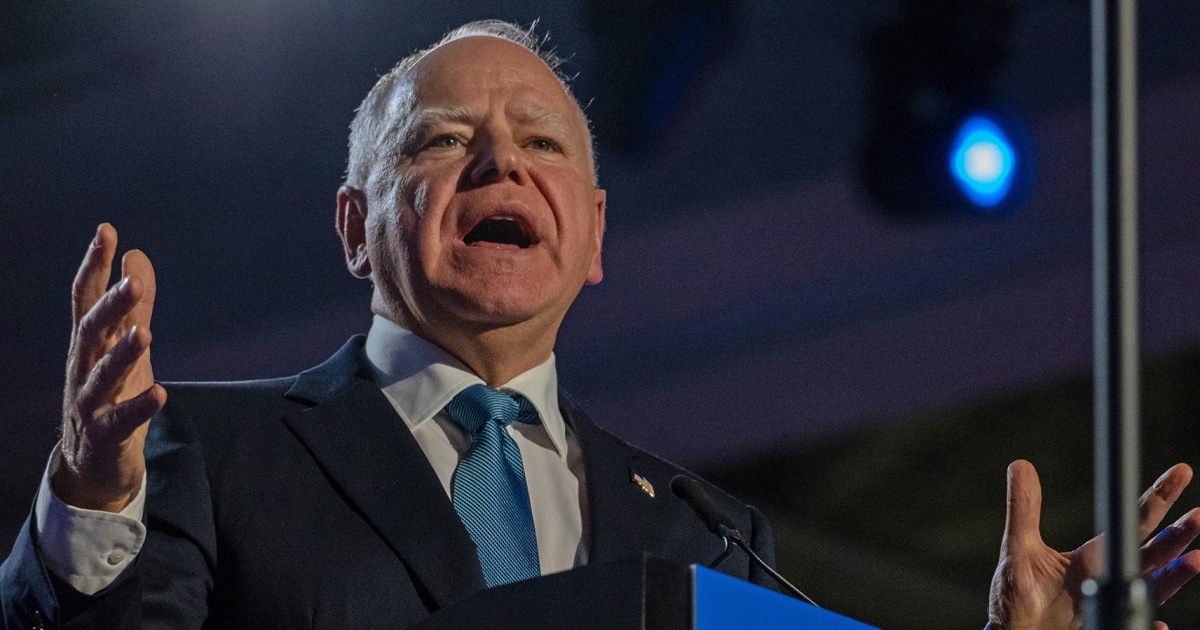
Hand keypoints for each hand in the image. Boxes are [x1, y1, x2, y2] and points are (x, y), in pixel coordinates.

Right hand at [52, 224, 165, 512]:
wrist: (92, 464)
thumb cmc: (110, 395)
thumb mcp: (124, 345)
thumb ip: (136, 304)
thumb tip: (137, 256)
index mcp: (88, 344)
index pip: (84, 299)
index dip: (94, 265)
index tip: (107, 231)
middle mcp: (83, 368)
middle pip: (91, 332)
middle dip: (110, 306)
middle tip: (132, 283)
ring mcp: (91, 403)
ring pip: (101, 375)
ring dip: (122, 354)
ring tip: (145, 334)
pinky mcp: (105, 435)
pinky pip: (119, 421)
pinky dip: (138, 407)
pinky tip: (159, 394)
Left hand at [987, 460, 1199, 629]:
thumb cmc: (1019, 592)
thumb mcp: (1019, 547)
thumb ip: (1023, 509)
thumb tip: (1020, 465)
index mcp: (1095, 555)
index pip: (1133, 520)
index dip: (1158, 497)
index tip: (1181, 472)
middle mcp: (1111, 577)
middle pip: (1154, 552)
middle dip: (1178, 534)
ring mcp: (1112, 604)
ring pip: (1155, 589)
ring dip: (1176, 576)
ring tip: (1197, 559)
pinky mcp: (1106, 625)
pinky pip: (1132, 628)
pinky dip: (1148, 628)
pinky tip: (1159, 626)